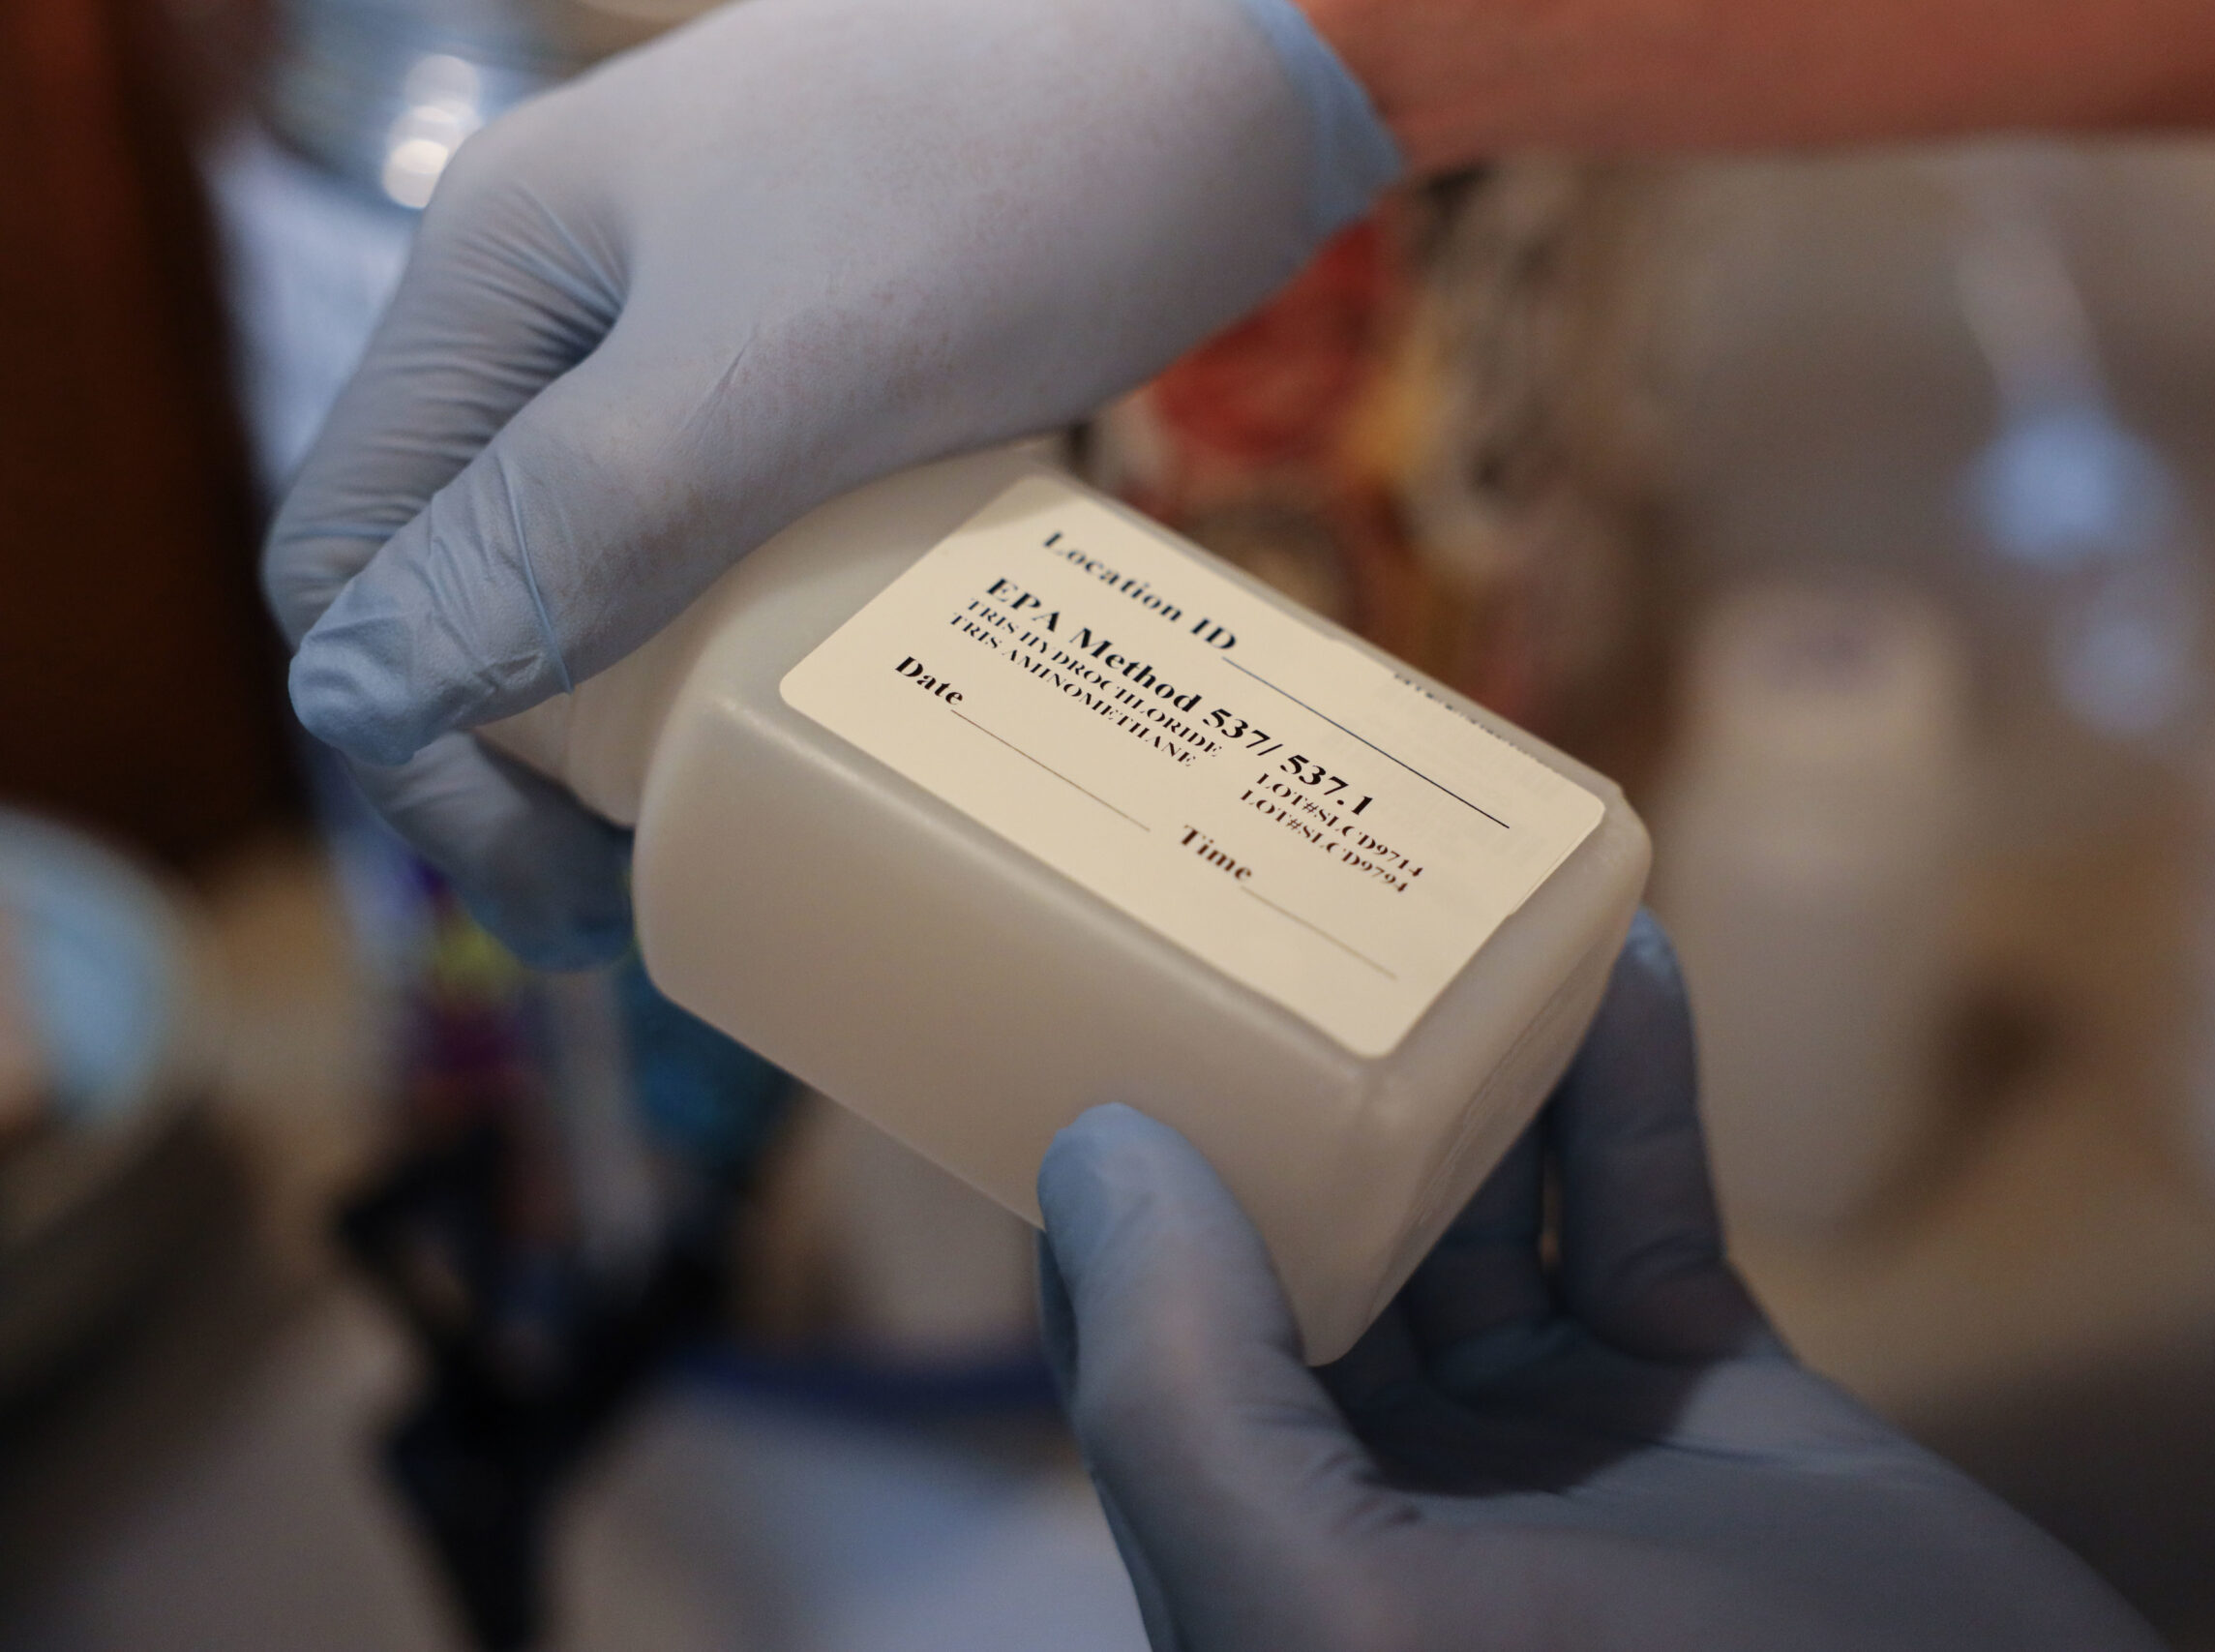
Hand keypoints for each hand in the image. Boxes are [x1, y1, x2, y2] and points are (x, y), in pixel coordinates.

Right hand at [263, 0, 1396, 966]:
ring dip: (633, 705)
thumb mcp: (775, 372)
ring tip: (720, 828)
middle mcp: (576, 296)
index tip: (568, 886)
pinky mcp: (836, 351)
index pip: (352, 554)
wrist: (1241, 46)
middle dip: (520, 751)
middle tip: (637, 895)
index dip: (419, 748)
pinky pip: (737, 523)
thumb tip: (357, 698)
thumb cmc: (1016, 181)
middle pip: (471, 566)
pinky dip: (751, 632)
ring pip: (608, 554)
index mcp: (501, 278)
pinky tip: (824, 703)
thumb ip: (567, 525)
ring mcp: (708, 318)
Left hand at [1036, 912, 2166, 1650]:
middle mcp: (1394, 1503)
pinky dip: (1633, 1090)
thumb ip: (1188, 1400)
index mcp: (1270, 1559)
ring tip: (1456, 896)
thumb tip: (1096, 1157)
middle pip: (1314, 1244)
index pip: (1147, 1339)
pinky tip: (1627, 963)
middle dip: (1303, 1080)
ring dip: (1476, 1058)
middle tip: (1289, 894)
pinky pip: (1646, 1209)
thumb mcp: (1334, 1607)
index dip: (1119, 1177)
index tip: (1103, 990)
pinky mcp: (1714, 1406)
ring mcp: (1561, 1452)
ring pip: (1487, 1205)